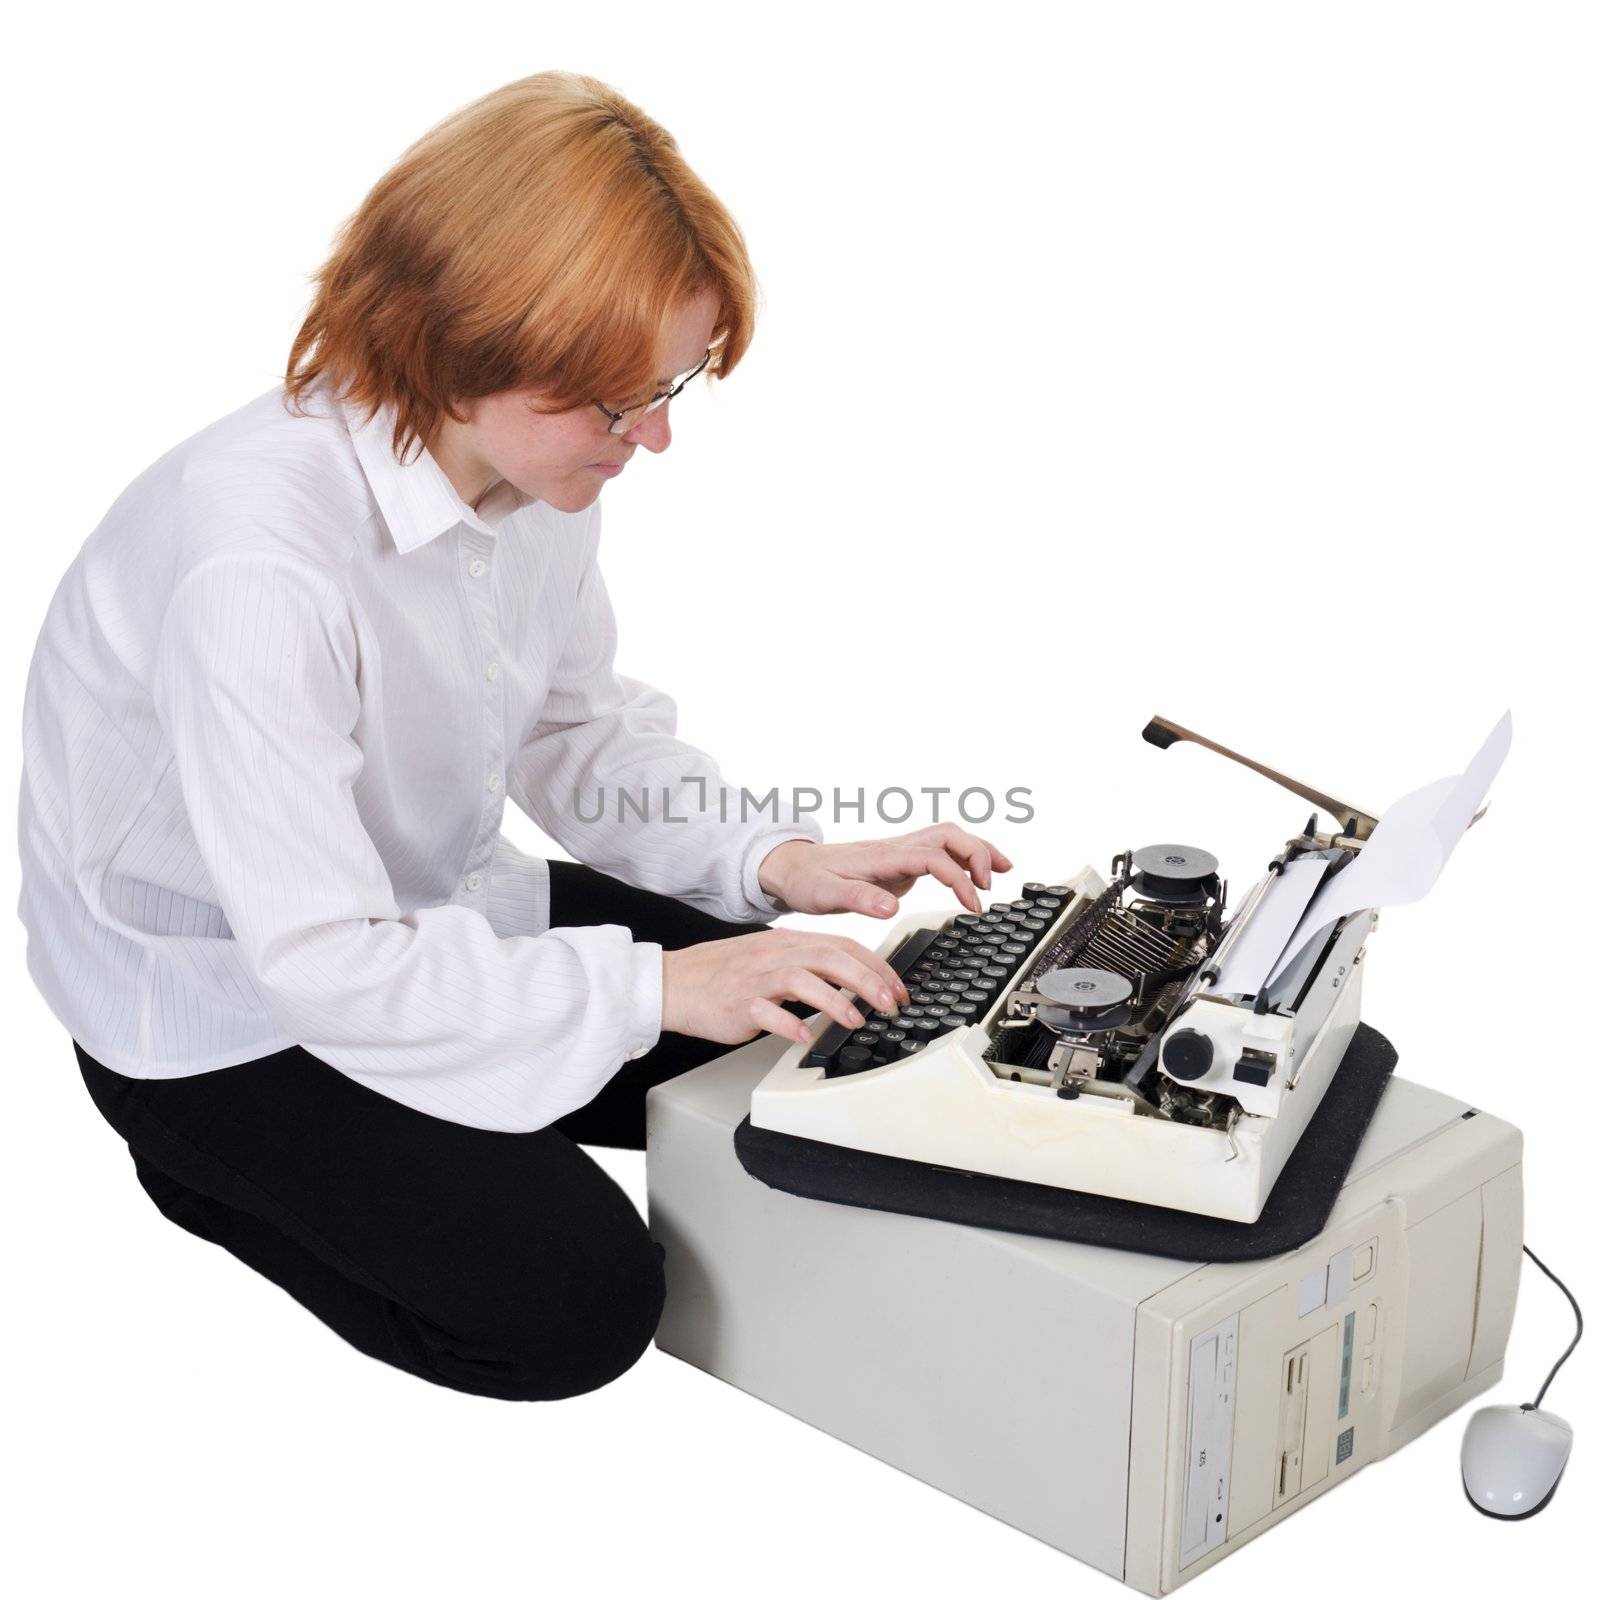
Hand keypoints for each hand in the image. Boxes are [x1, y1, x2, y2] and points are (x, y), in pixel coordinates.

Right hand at [661, 929, 913, 1046]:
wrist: (675, 982)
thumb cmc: (725, 974)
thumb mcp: (772, 959)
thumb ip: (809, 965)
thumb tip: (853, 979)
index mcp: (788, 943)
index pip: (842, 945)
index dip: (876, 966)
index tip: (899, 988)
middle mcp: (775, 956)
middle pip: (829, 957)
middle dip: (867, 980)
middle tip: (890, 1004)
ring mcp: (756, 979)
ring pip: (802, 979)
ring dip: (835, 1001)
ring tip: (856, 1020)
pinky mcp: (738, 1004)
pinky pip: (766, 1012)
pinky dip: (788, 1023)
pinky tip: (804, 1036)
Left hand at [757, 825, 1014, 918]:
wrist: (791, 868)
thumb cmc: (807, 881)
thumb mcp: (825, 895)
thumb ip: (858, 899)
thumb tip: (890, 907)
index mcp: (882, 857)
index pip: (933, 857)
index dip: (959, 877)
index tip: (973, 903)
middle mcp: (896, 849)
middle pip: (950, 836)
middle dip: (979, 855)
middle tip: (993, 884)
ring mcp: (900, 852)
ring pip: (949, 838)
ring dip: (978, 851)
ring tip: (1004, 871)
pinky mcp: (900, 861)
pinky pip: (941, 851)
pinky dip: (964, 859)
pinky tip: (976, 875)